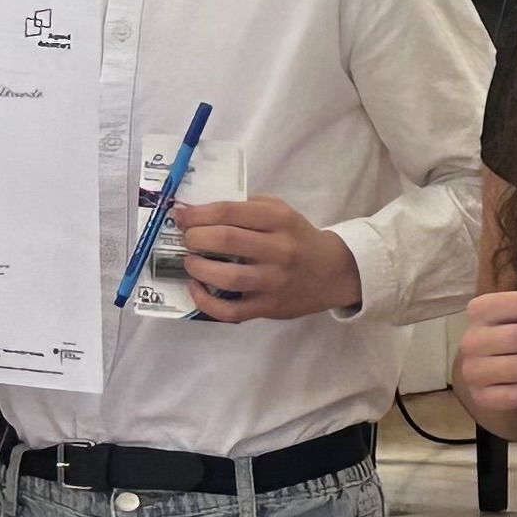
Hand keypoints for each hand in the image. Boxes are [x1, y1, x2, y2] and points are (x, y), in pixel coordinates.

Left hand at [176, 196, 362, 320]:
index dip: (197, 213)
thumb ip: (249, 206)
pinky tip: (197, 289)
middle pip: (225, 240)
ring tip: (191, 262)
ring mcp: (274, 281)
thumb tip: (202, 211)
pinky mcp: (270, 306)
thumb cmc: (299, 238)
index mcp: (280, 220)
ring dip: (198, 268)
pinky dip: (206, 302)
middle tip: (188, 239)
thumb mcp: (282, 211)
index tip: (181, 216)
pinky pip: (231, 310)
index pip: (230, 211)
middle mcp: (279, 249)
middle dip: (195, 237)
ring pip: (226, 277)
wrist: (334, 272)